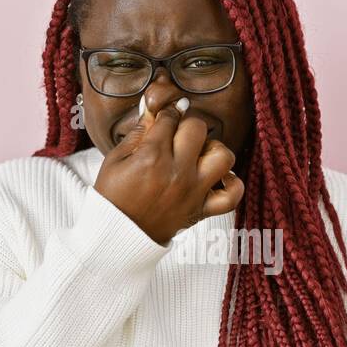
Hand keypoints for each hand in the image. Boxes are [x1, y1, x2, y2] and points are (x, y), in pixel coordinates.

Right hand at [93, 88, 243, 245]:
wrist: (118, 234)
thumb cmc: (113, 197)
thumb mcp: (115, 159)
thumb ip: (137, 133)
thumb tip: (154, 112)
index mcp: (152, 157)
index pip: (170, 118)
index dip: (166, 114)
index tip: (164, 118)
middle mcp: (177, 172)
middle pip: (198, 128)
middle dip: (187, 125)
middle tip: (179, 134)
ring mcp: (193, 191)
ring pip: (223, 156)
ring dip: (213, 149)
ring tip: (200, 154)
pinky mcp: (201, 210)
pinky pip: (232, 195)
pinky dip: (232, 184)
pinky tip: (219, 178)